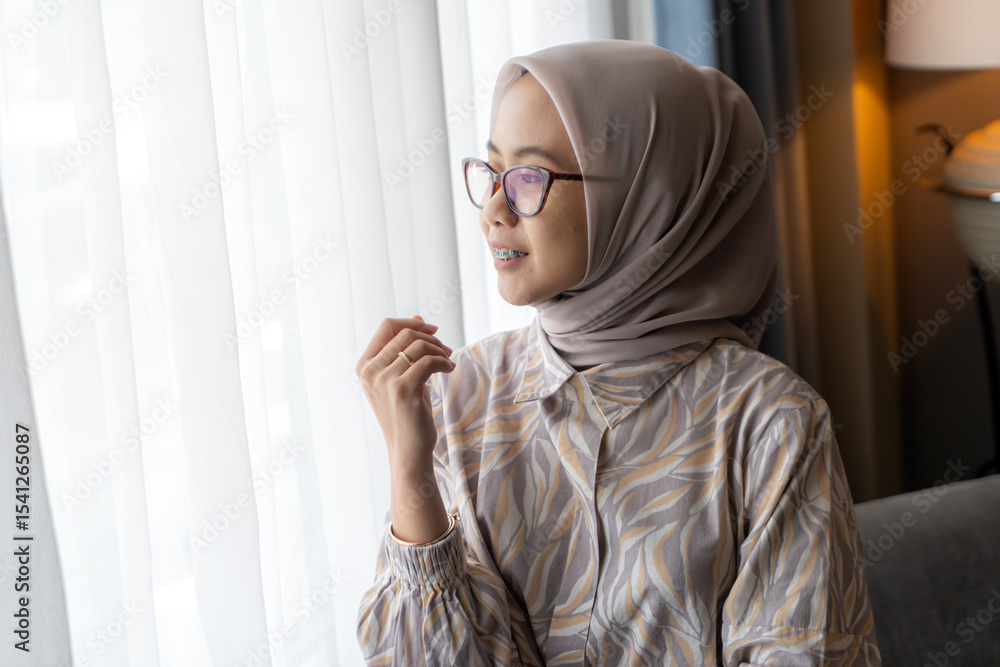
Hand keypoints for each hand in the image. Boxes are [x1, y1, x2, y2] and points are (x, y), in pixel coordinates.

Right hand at [355, 314, 454, 469]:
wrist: (408, 450)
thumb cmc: (406, 414)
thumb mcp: (402, 376)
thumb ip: (405, 348)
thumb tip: (418, 317)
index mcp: (364, 366)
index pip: (386, 326)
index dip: (411, 323)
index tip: (432, 330)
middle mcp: (370, 371)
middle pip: (405, 333)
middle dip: (430, 338)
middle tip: (445, 350)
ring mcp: (384, 381)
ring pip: (419, 346)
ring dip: (440, 350)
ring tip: (448, 361)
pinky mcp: (403, 390)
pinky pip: (429, 361)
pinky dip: (444, 362)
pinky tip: (450, 370)